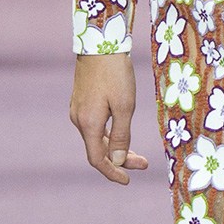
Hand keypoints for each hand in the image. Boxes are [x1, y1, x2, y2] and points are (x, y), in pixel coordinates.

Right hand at [70, 52, 145, 183]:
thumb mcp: (125, 106)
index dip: (113, 173)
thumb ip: (122, 136)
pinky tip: (123, 134)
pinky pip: (95, 127)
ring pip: (97, 138)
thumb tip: (118, 161)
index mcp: (89, 124)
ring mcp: (78, 110)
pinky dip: (109, 135)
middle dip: (120, 160)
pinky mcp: (81, 101)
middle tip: (144, 164)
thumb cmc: (115, 73)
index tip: (128, 180)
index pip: (98, 159)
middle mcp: (79, 120)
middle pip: (98, 150)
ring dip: (116, 148)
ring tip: (138, 153)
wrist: (100, 42)